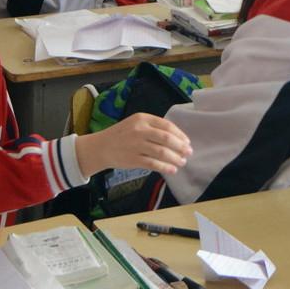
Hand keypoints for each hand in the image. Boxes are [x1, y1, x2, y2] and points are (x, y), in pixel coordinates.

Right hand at [74, 113, 191, 177]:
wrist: (100, 147)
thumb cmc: (121, 135)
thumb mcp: (136, 123)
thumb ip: (153, 127)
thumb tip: (176, 138)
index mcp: (142, 118)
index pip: (167, 125)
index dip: (179, 134)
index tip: (187, 142)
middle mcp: (140, 130)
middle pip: (166, 138)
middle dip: (180, 147)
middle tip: (188, 153)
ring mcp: (136, 145)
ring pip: (161, 152)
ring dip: (175, 158)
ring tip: (182, 162)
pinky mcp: (133, 159)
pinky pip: (153, 164)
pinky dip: (165, 168)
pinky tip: (172, 170)